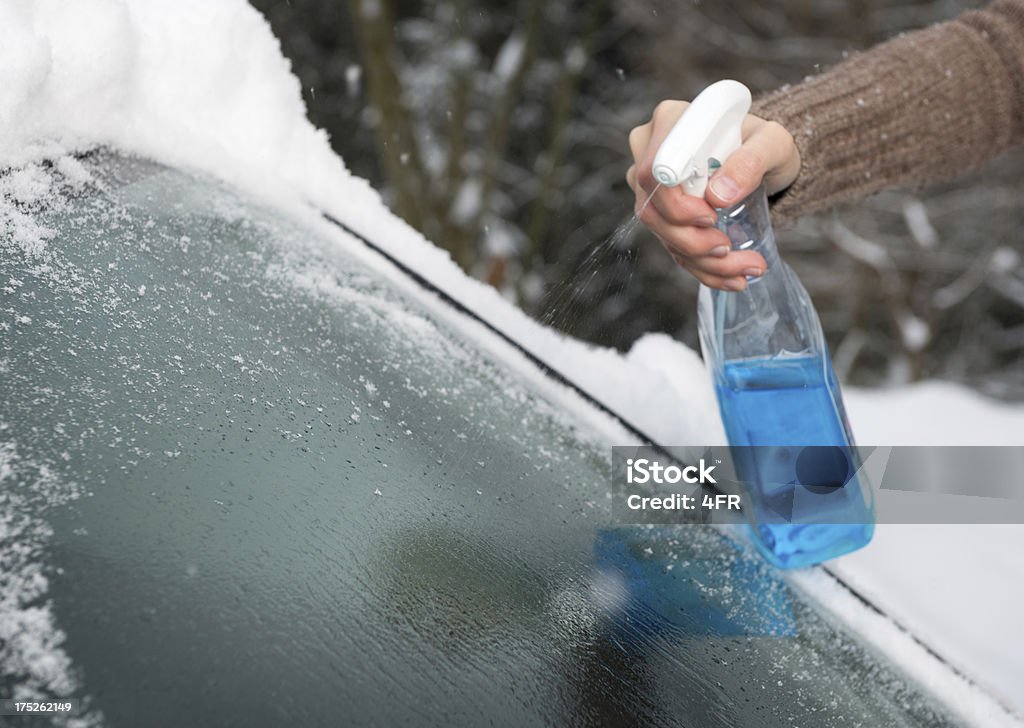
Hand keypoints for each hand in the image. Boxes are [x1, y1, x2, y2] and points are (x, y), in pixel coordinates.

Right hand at [626, 100, 799, 289]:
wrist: (764, 162)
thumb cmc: (766, 144)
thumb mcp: (773, 143)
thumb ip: (751, 160)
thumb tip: (719, 195)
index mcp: (672, 122)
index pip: (654, 171)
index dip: (676, 203)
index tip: (712, 216)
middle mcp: (651, 152)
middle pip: (651, 209)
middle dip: (691, 240)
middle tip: (729, 248)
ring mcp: (652, 186)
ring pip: (661, 234)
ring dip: (702, 261)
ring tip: (745, 268)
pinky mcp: (662, 213)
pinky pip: (672, 246)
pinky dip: (703, 268)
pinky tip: (732, 277)